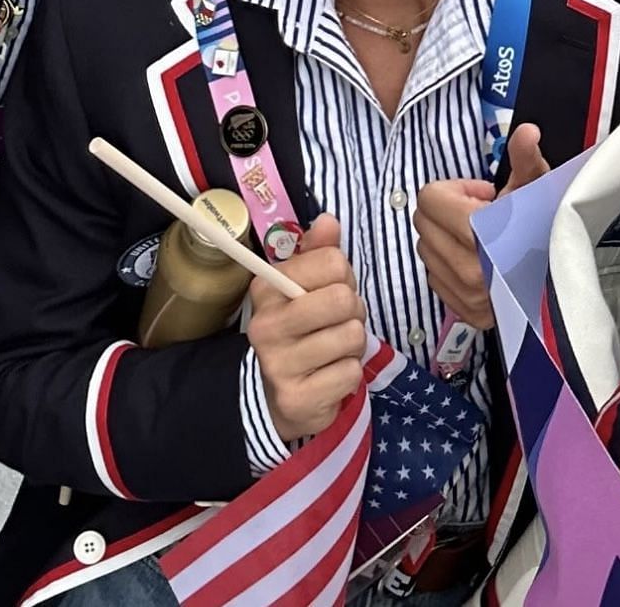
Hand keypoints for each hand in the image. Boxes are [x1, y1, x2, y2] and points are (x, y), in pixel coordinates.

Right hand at [247, 214, 366, 442]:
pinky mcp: (297, 400)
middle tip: (340, 322)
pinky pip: (351, 373)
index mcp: (267, 289)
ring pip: (351, 336)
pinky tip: (331, 375)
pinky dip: (350, 373)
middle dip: (354, 311)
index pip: (332, 262)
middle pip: (342, 299)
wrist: (281, 395)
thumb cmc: (302, 329)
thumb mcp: (307, 285)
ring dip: (354, 344)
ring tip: (336, 349)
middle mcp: (266, 326)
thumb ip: (320, 251)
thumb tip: (328, 220)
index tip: (331, 291)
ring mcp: (278, 365)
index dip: (344, 276)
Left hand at [414, 124, 549, 328]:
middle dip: (448, 211)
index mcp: (480, 235)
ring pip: (426, 249)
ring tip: (480, 236)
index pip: (430, 199)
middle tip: (482, 214)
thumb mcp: (537, 188)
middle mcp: (468, 270)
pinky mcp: (466, 313)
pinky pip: (435, 277)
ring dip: (446, 237)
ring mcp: (465, 295)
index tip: (483, 197)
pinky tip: (476, 258)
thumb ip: (525, 158)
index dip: (455, 190)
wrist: (566, 282)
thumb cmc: (547, 229)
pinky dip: (448, 263)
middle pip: (423, 222)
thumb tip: (527, 132)